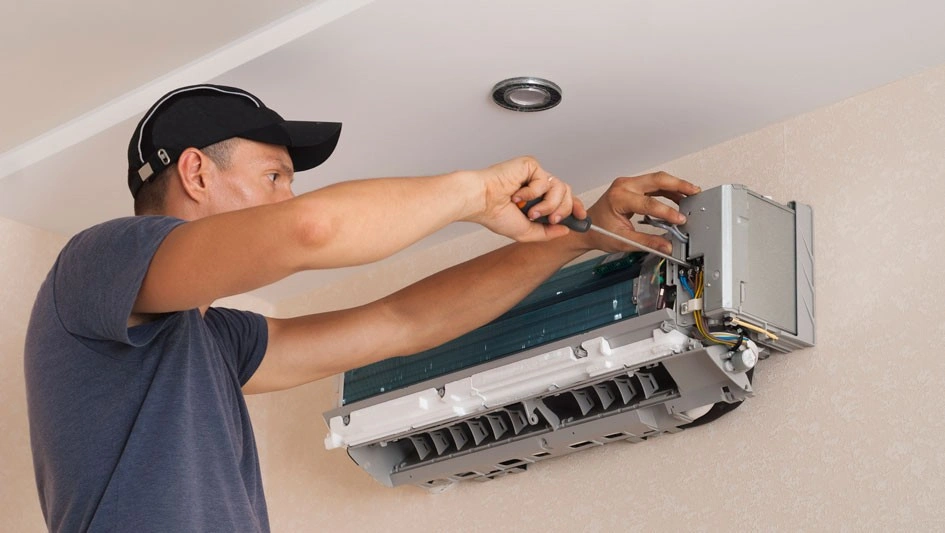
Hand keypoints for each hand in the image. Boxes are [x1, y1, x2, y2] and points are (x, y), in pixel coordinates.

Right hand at [464, 156, 585, 241]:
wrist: (480, 201)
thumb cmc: (494, 214)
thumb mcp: (525, 231)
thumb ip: (546, 232)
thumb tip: (566, 230)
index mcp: (537, 198)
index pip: (564, 199)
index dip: (575, 207)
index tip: (581, 217)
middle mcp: (538, 185)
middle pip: (567, 193)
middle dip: (562, 210)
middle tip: (550, 219)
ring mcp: (534, 174)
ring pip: (560, 188)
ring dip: (548, 204)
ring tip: (530, 211)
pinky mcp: (530, 165)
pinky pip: (544, 180)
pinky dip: (532, 192)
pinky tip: (517, 195)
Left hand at [577, 171, 700, 253]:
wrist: (586, 228)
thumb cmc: (599, 231)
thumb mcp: (624, 241)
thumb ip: (648, 242)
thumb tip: (667, 246)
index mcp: (619, 198)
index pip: (649, 203)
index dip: (667, 212)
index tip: (680, 219)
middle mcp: (623, 186)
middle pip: (657, 179)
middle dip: (678, 185)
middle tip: (695, 192)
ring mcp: (627, 184)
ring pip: (657, 179)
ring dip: (675, 186)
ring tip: (691, 194)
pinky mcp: (631, 186)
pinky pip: (653, 184)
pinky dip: (667, 190)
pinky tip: (678, 198)